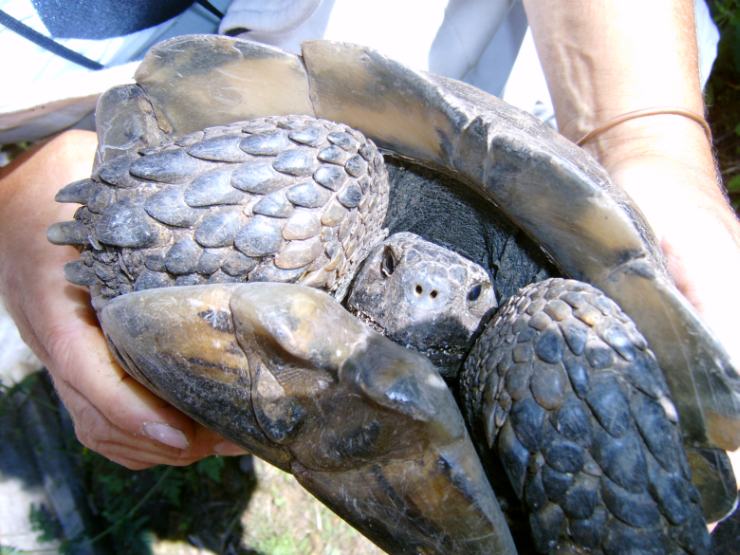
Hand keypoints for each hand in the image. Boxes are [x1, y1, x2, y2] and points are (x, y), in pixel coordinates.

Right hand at [0, 130, 245, 468]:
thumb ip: (138, 223)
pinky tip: (178, 433)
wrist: (17, 195)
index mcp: (57, 309)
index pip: (91, 380)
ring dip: (152, 446)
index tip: (184, 433)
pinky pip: (93, 413)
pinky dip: (133, 435)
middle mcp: (56, 343)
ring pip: (95, 425)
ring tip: (213, 440)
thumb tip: (216, 230)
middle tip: (223, 438)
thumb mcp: (97, 200)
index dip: (136, 414)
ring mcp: (60, 354)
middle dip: (161, 441)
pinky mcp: (72, 357)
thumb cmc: (61, 188)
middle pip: (98, 418)